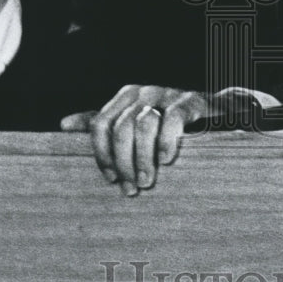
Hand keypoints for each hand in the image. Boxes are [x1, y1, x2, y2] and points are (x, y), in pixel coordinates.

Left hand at [61, 84, 218, 196]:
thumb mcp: (135, 121)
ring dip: (143, 158)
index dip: (102, 154)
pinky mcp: (191, 100)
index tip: (110, 179)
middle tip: (131, 189)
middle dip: (123, 162)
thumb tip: (64, 126)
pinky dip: (166, 142)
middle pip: (120, 128)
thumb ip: (104, 124)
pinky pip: (172, 120)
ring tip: (148, 182)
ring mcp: (167, 94)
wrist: (218, 113)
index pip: (100, 124)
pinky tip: (167, 160)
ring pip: (143, 125)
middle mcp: (142, 92)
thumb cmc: (171, 123)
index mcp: (125, 97)